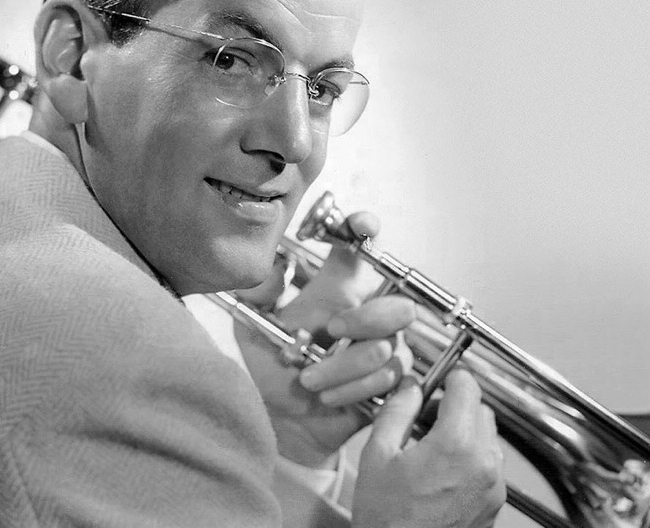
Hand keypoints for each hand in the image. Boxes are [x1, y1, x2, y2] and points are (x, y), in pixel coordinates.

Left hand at [233, 210, 415, 467]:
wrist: (279, 421)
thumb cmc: (271, 368)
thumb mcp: (252, 326)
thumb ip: (258, 292)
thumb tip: (276, 265)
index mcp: (336, 290)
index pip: (360, 250)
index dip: (367, 231)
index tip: (363, 227)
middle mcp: (366, 314)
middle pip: (397, 305)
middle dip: (366, 319)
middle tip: (331, 331)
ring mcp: (383, 349)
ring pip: (386, 348)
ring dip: (343, 367)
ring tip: (309, 380)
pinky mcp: (390, 383)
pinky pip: (388, 380)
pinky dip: (351, 389)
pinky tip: (326, 397)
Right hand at [353, 369, 506, 526]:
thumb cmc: (386, 519)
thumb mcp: (377, 456)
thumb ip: (397, 411)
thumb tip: (410, 386)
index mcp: (456, 445)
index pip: (467, 387)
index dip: (450, 379)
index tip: (438, 381)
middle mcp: (483, 463)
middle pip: (481, 411)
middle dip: (456, 406)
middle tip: (427, 417)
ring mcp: (493, 487)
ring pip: (488, 438)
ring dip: (466, 433)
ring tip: (433, 448)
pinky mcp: (495, 505)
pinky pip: (489, 465)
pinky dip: (471, 459)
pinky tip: (442, 473)